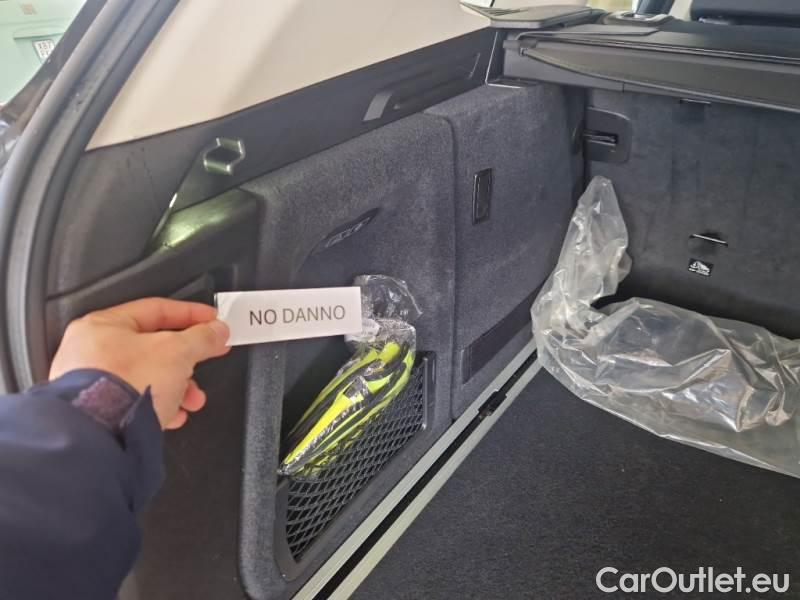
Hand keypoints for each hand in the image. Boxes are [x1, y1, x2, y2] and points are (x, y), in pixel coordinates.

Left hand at [50, 298, 229, 428]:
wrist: (103, 435)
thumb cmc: (125, 387)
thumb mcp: (178, 351)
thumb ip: (202, 337)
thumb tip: (216, 331)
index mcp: (104, 325)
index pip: (157, 310)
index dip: (191, 314)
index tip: (212, 321)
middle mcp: (92, 351)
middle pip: (154, 346)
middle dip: (188, 358)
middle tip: (209, 355)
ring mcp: (93, 383)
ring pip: (148, 376)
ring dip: (179, 386)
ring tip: (193, 398)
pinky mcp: (100, 411)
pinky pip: (137, 400)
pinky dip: (161, 405)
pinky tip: (174, 414)